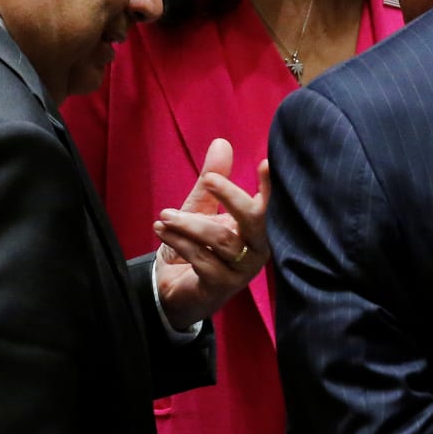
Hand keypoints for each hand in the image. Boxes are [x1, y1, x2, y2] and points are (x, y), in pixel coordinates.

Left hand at [153, 138, 269, 331]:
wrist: (177, 291)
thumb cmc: (197, 247)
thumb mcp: (202, 208)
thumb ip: (212, 180)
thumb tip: (221, 143)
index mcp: (258, 229)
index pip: (270, 205)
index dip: (271, 186)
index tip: (265, 163)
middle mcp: (257, 250)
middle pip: (255, 221)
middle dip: (231, 197)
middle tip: (208, 179)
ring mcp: (242, 271)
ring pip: (221, 240)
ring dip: (190, 222)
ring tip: (165, 214)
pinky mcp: (221, 286)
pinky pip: (201, 258)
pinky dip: (179, 241)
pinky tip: (161, 230)